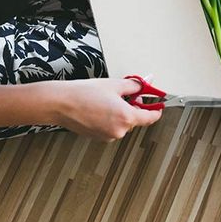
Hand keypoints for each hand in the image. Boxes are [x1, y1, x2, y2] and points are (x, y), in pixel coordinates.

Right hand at [48, 77, 162, 141]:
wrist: (61, 103)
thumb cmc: (84, 93)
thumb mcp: (114, 84)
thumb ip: (134, 86)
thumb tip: (145, 83)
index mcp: (126, 117)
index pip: (150, 117)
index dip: (156, 110)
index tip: (159, 105)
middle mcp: (119, 131)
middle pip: (135, 119)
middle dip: (134, 106)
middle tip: (128, 93)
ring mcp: (108, 136)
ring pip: (122, 123)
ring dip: (120, 112)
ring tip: (107, 99)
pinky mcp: (99, 138)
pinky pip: (111, 127)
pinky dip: (110, 118)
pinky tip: (99, 107)